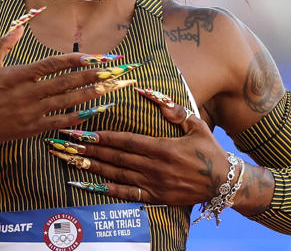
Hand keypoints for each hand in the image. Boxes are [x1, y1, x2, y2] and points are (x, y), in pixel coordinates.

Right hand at [0, 24, 133, 145]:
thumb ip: (5, 43)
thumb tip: (20, 25)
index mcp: (18, 75)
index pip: (52, 65)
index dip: (74, 60)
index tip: (93, 56)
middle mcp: (28, 93)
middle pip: (65, 83)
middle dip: (92, 76)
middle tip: (113, 71)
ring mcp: (31, 112)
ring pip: (66, 102)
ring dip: (90, 94)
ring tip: (110, 88)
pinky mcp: (31, 128)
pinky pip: (58, 121)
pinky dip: (77, 117)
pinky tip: (93, 111)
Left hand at [52, 97, 232, 205]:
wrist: (224, 183)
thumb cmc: (209, 150)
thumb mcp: (196, 124)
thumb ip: (174, 109)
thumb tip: (150, 92)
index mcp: (163, 148)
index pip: (126, 141)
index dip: (102, 137)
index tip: (82, 131)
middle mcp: (154, 167)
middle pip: (115, 158)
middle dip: (88, 150)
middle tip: (65, 143)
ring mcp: (153, 185)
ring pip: (116, 175)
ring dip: (91, 167)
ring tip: (70, 160)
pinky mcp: (154, 198)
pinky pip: (126, 195)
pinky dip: (105, 190)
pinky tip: (87, 184)